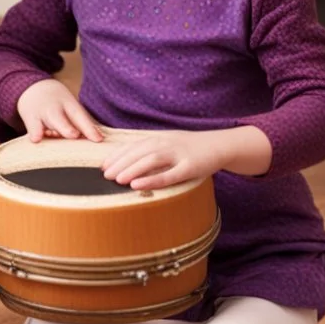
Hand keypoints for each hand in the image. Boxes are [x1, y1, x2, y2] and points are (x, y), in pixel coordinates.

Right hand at [16, 79, 102, 142]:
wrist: (32, 88)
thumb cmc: (56, 103)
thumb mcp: (69, 107)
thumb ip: (79, 123)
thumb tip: (96, 140)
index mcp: (69, 105)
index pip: (80, 117)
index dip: (89, 129)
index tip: (98, 139)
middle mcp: (55, 109)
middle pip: (61, 119)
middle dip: (67, 128)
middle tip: (74, 135)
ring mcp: (41, 113)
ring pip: (46, 123)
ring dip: (51, 131)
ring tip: (52, 135)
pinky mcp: (29, 119)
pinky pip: (32, 128)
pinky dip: (35, 133)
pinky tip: (36, 139)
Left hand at [100, 130, 226, 189]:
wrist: (221, 145)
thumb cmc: (191, 148)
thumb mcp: (170, 143)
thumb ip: (152, 150)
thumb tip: (129, 162)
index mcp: (160, 138)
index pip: (133, 146)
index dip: (117, 155)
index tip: (103, 165)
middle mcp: (167, 143)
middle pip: (138, 152)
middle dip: (120, 163)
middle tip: (105, 175)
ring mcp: (179, 155)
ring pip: (151, 161)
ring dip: (131, 169)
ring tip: (116, 179)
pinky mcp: (190, 168)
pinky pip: (168, 175)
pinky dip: (151, 180)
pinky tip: (137, 185)